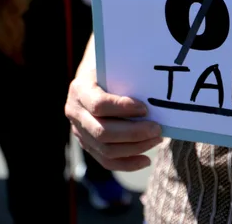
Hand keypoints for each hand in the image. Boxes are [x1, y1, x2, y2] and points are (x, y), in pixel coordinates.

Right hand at [65, 43, 162, 170]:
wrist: (93, 78)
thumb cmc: (110, 70)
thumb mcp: (115, 68)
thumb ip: (127, 79)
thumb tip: (155, 95)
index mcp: (80, 89)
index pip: (99, 104)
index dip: (123, 108)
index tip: (145, 108)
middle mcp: (74, 112)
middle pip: (102, 132)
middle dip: (133, 133)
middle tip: (157, 129)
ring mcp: (78, 131)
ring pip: (105, 150)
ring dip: (135, 148)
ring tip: (156, 139)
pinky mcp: (87, 144)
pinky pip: (106, 161)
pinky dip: (127, 163)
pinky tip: (145, 160)